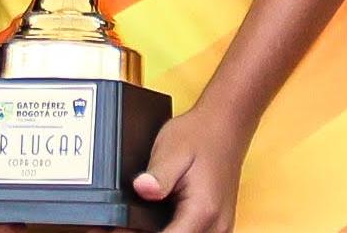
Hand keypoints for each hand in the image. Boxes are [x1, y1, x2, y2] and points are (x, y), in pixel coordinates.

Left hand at [131, 99, 249, 232]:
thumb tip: (142, 189)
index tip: (120, 230)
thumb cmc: (200, 135)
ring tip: (139, 221)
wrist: (226, 125)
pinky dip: (176, 232)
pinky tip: (159, 223)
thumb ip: (159, 175)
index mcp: (202, 211)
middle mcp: (216, 226)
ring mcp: (220, 228)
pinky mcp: (218, 226)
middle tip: (124, 226)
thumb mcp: (173, 149)